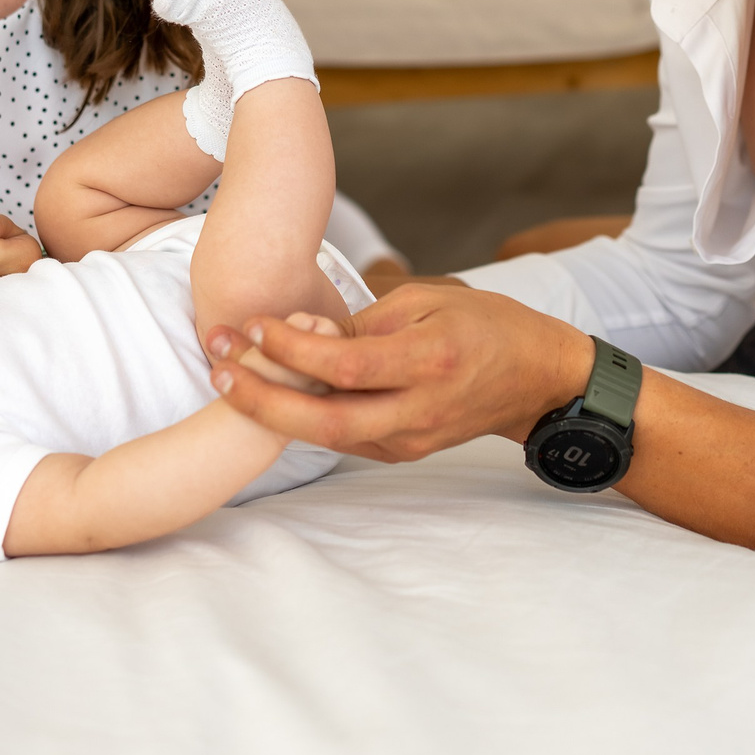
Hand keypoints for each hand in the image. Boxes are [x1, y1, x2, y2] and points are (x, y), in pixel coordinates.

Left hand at [203, 282, 590, 462]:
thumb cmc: (486, 324)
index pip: (344, 365)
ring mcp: (412, 440)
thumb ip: (366, 323)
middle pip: (324, 420)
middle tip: (216, 369)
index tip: (254, 325)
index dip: (292, 349)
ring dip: (273, 412)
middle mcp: (419, 410)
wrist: (538, 379)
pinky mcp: (405, 453)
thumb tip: (306, 335)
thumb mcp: (430, 301)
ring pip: (328, 438)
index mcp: (430, 361)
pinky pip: (344, 440)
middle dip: (261, 398)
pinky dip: (302, 420)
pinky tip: (268, 397)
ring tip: (228, 380)